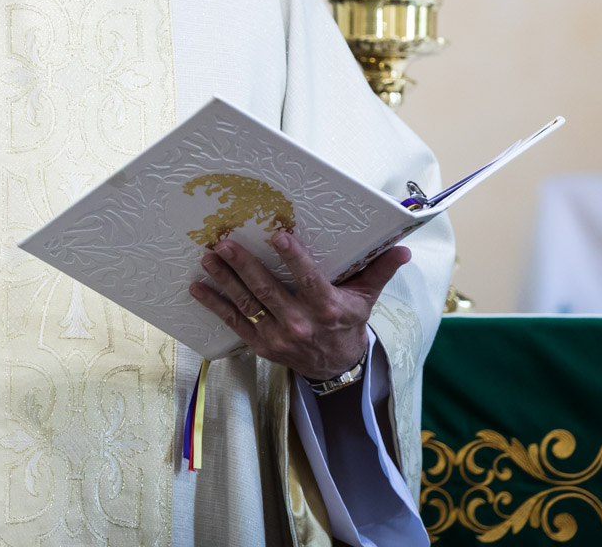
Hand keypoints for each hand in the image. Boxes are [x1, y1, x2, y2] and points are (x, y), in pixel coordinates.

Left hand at [188, 232, 409, 381]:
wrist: (335, 366)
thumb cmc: (348, 322)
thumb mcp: (366, 297)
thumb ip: (380, 270)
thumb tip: (404, 249)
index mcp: (326, 308)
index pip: (309, 279)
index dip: (294, 258)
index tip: (278, 236)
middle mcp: (300, 323)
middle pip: (268, 290)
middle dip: (243, 265)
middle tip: (224, 242)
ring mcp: (277, 336)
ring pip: (247, 304)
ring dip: (224, 280)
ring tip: (208, 257)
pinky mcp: (261, 345)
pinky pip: (234, 323)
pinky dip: (214, 305)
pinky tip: (197, 287)